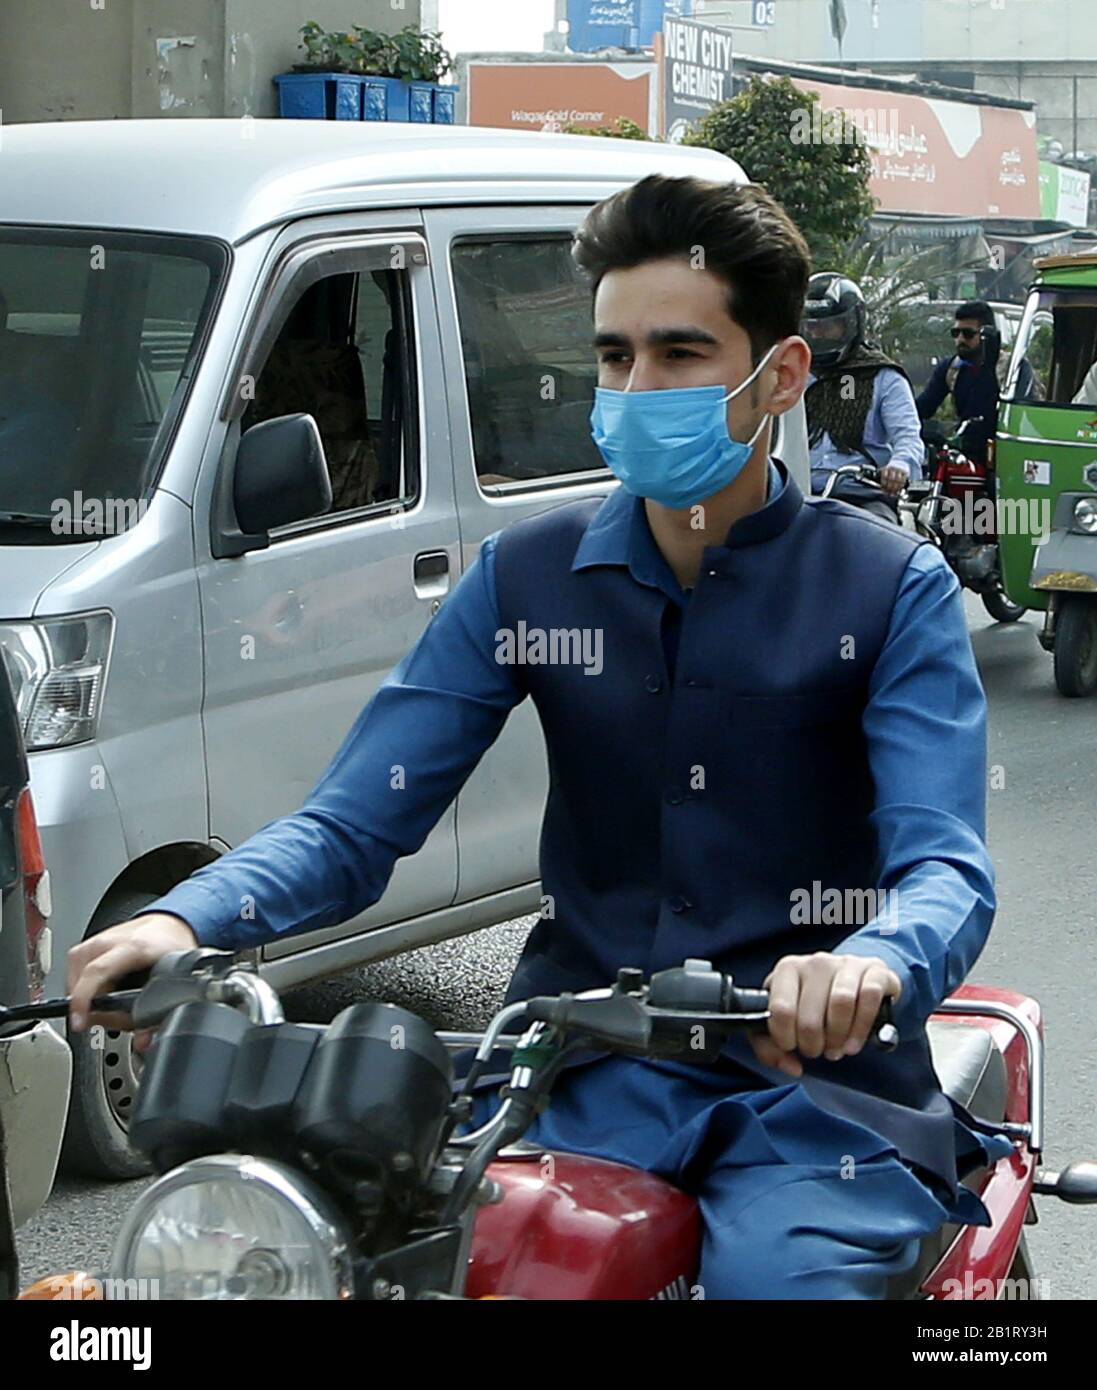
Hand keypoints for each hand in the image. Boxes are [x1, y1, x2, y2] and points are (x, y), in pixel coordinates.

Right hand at [66, 913, 197, 1034]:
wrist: (166, 926)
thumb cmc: (169, 948)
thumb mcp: (172, 979)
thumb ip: (159, 1011)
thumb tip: (143, 1038)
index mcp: (132, 947)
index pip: (96, 973)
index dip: (84, 1001)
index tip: (79, 1022)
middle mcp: (107, 942)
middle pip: (83, 987)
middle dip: (98, 1013)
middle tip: (118, 1019)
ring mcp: (92, 944)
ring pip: (75, 987)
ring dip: (92, 1004)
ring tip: (115, 1003)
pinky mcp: (82, 949)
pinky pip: (74, 980)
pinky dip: (86, 993)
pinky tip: (106, 993)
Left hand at [749, 952, 901, 1078]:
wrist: (854, 982)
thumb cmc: (815, 1003)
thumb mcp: (786, 1019)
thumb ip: (772, 1046)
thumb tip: (790, 1066)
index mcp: (788, 969)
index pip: (781, 1009)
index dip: (785, 1038)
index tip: (791, 1047)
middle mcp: (816, 962)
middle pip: (811, 1014)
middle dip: (812, 1044)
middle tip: (815, 1051)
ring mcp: (847, 964)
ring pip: (841, 1002)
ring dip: (837, 1037)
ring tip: (835, 1049)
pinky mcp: (875, 971)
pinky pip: (869, 997)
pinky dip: (861, 1028)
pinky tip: (853, 1043)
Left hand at [879, 465, 907, 495]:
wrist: (900, 463)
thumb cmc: (891, 471)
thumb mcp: (886, 473)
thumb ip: (884, 481)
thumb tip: (885, 491)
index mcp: (886, 468)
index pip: (884, 477)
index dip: (884, 485)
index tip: (883, 490)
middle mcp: (893, 468)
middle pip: (891, 479)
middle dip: (890, 487)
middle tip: (889, 493)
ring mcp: (900, 470)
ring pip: (898, 480)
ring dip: (895, 488)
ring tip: (894, 492)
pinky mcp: (905, 472)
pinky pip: (903, 481)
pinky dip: (900, 486)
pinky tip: (898, 490)